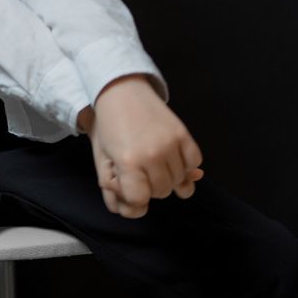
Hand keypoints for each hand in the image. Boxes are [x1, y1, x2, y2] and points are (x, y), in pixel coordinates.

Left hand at [77, 76, 203, 218]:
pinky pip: (194, 163)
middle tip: (140, 167)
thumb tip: (143, 207)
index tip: (128, 181)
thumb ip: (117, 191)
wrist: (120, 91)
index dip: (133, 195)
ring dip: (169, 176)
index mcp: (128, 162)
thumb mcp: (103, 161)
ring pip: (180, 182)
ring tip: (154, 160)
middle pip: (161, 192)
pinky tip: (171, 156)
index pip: (140, 200)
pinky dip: (186, 165)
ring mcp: (170, 144)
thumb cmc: (108, 127)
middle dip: (150, 185)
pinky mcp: (183, 133)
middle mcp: (152, 155)